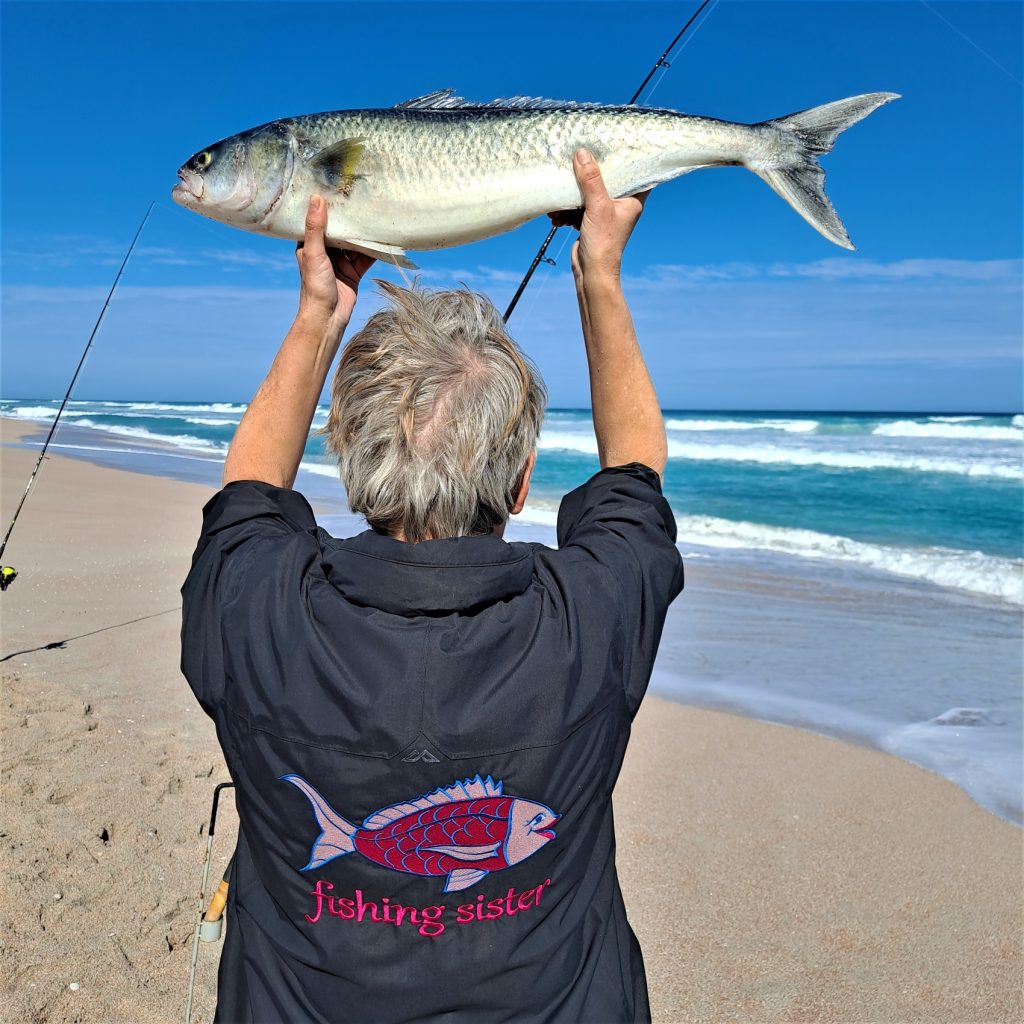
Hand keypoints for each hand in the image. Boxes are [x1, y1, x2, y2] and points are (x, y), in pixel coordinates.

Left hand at [295, 194, 374, 339]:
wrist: (328, 317)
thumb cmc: (314, 286)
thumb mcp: (314, 253)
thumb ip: (316, 227)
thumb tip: (317, 197)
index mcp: (310, 244)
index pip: (319, 219)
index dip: (327, 205)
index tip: (337, 187)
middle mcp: (325, 251)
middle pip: (340, 229)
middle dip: (350, 218)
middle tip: (362, 197)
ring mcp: (340, 261)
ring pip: (354, 242)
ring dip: (364, 233)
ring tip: (376, 215)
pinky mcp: (353, 271)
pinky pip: (365, 256)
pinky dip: (374, 249)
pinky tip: (383, 238)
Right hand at [548, 150, 647, 282]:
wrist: (591, 273)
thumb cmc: (603, 242)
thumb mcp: (597, 206)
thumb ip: (590, 179)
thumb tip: (582, 153)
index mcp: (632, 199)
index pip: (634, 171)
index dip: (625, 157)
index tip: (613, 143)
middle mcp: (620, 205)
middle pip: (605, 179)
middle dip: (587, 174)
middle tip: (576, 161)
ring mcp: (604, 214)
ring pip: (587, 194)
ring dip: (570, 197)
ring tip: (558, 202)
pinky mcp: (590, 222)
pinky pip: (577, 209)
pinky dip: (566, 211)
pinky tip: (555, 216)